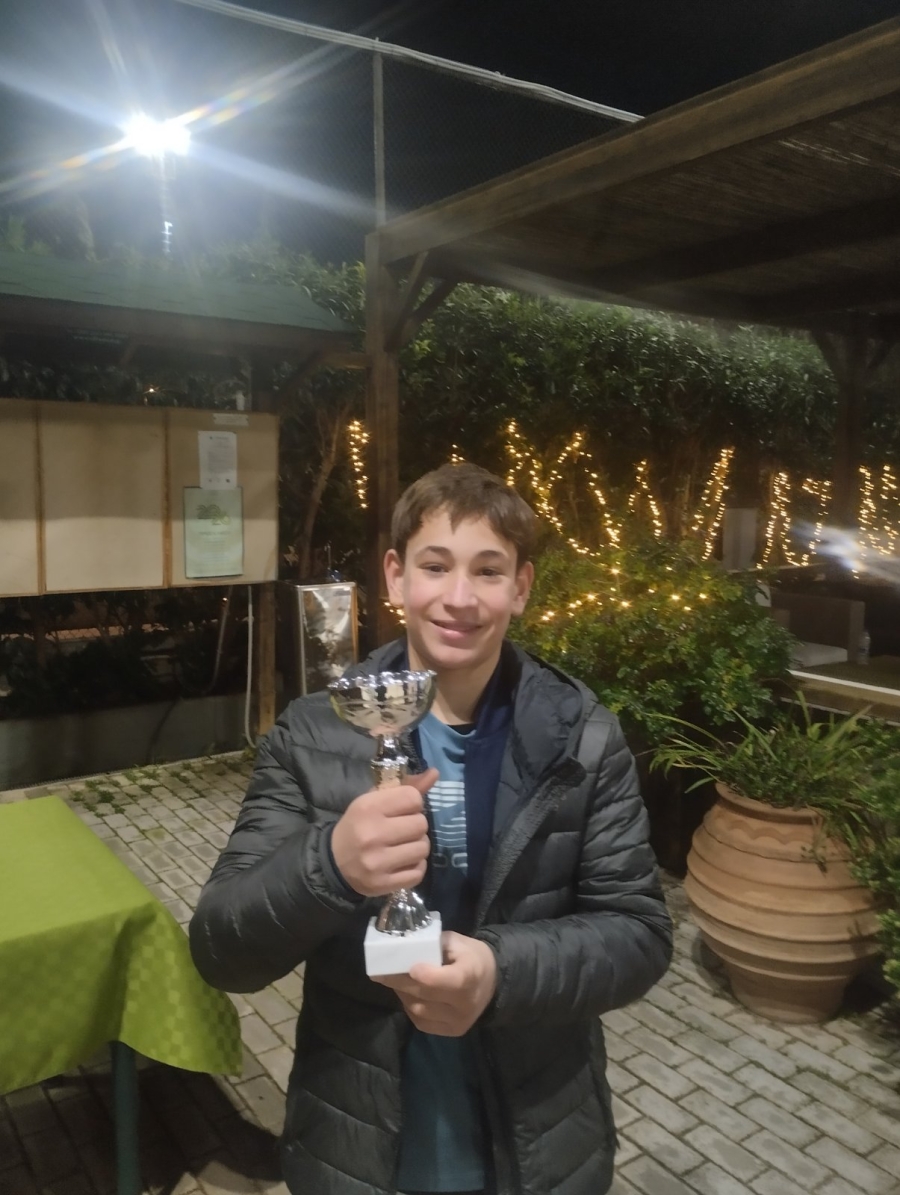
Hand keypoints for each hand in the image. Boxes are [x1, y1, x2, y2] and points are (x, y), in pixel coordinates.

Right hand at [331, 769, 437, 896]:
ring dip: (418, 846)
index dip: (413, 804)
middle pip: (421, 824)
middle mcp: (372, 834)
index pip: (413, 798)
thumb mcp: (374, 801)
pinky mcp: (383, 884)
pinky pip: (418, 873)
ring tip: (403, 846)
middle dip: (416, 826)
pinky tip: (402, 862)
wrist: (333, 862)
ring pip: (423, 848)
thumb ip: (405, 787)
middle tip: (403, 830)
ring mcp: (378, 862)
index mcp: (368, 808)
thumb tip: (435, 773)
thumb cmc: (358, 826)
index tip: (403, 810)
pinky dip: (415, 867)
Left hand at [375, 931, 497, 1035]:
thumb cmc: (472, 957)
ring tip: (394, 981)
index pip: (450, 981)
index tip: (411, 967)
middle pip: (426, 995)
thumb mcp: (458, 942)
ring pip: (419, 1010)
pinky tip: (407, 994)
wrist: (493, 983)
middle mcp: (465, 1003)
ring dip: (402, 994)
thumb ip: (433, 944)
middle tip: (381, 972)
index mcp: (471, 976)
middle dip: (400, 982)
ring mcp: (458, 1021)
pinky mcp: (451, 1032)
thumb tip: (404, 947)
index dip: (428, 976)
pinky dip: (409, 1007)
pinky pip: (421, 1022)